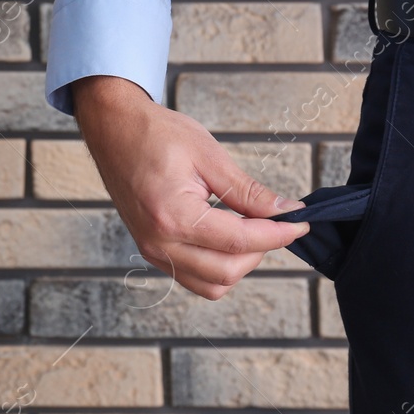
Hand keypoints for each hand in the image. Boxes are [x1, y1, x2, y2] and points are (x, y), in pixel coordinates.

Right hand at [71, 75, 310, 300]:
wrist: (113, 129)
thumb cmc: (155, 134)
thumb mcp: (208, 155)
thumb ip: (248, 191)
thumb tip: (285, 211)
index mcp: (173, 216)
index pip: (239, 242)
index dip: (277, 234)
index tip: (300, 223)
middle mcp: (159, 242)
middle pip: (227, 272)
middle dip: (261, 250)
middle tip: (275, 221)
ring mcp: (152, 250)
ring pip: (211, 284)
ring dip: (239, 264)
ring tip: (250, 229)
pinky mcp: (152, 250)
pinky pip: (193, 276)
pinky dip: (217, 265)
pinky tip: (227, 236)